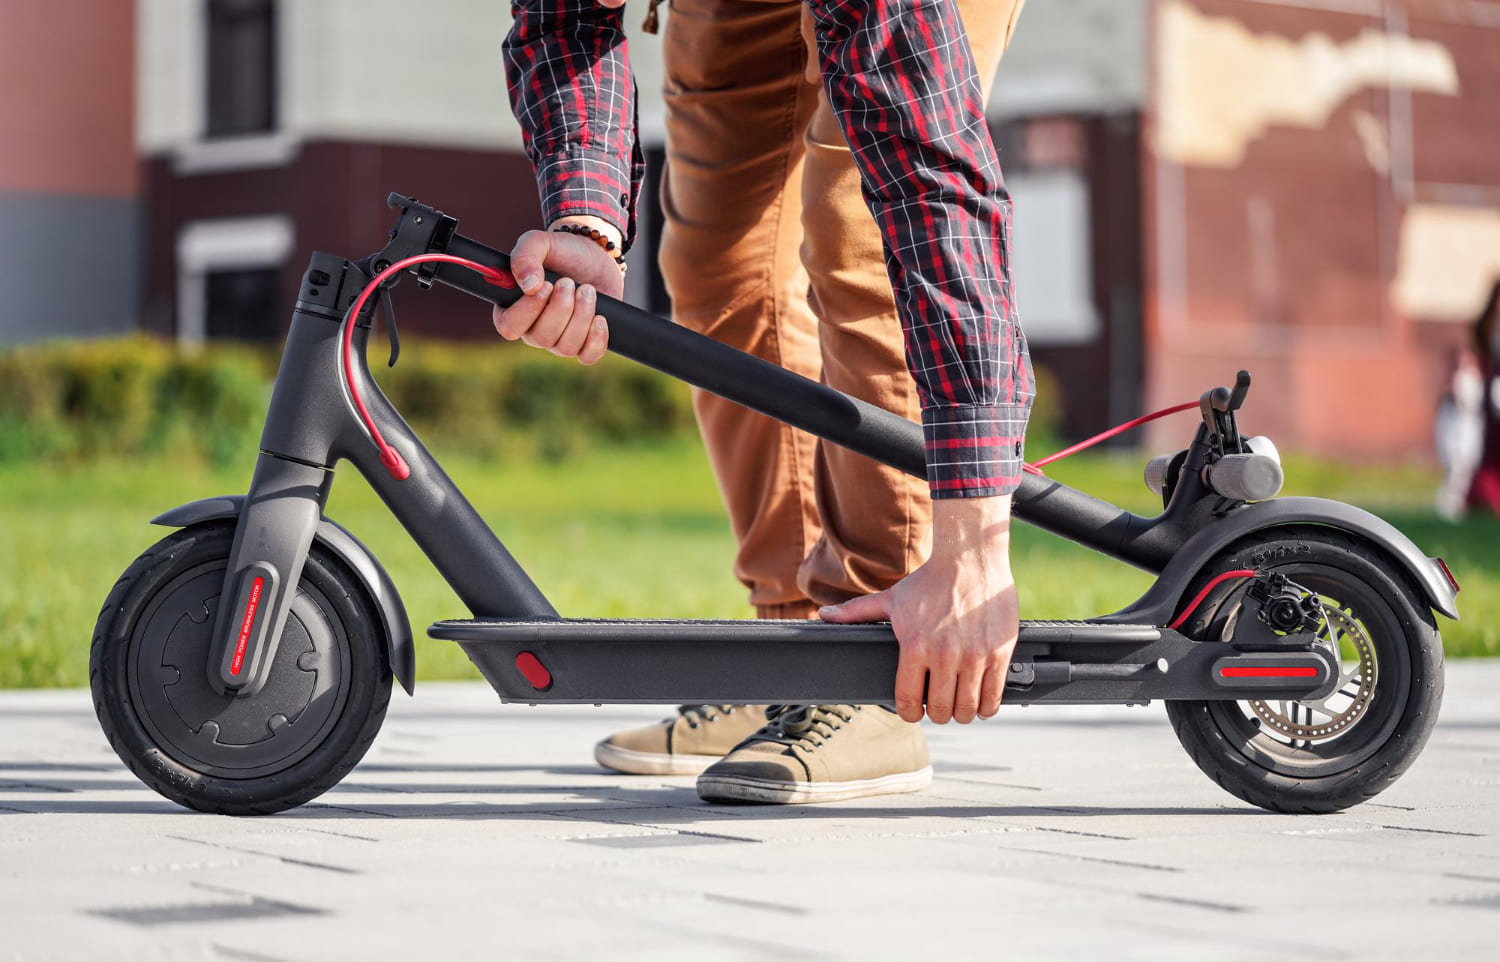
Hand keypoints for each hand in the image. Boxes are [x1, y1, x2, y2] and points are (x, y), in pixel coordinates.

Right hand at [493, 217, 624, 364]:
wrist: (593, 255)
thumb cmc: (560, 251)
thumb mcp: (539, 243)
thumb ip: (525, 256)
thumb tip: (529, 286)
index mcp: (512, 309)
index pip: (509, 327)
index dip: (527, 311)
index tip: (545, 287)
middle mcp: (533, 330)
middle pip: (541, 338)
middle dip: (561, 308)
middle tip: (569, 282)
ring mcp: (558, 340)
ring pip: (566, 347)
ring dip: (581, 316)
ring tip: (588, 290)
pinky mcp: (584, 343)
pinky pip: (587, 357)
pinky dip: (596, 339)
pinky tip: (600, 318)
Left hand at [819, 496, 1019, 723]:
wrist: (970, 558)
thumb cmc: (929, 580)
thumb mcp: (891, 598)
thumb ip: (856, 612)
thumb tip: (824, 616)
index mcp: (914, 646)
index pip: (907, 700)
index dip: (909, 713)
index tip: (912, 711)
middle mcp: (945, 654)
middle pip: (940, 710)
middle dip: (936, 713)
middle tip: (937, 706)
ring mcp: (974, 655)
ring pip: (968, 709)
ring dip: (961, 713)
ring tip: (958, 704)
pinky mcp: (999, 652)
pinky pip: (993, 697)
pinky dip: (986, 706)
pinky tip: (980, 700)